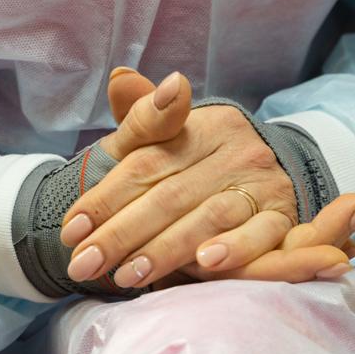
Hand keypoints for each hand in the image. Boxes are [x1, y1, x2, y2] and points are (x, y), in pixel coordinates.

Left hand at [62, 68, 354, 287]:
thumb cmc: (200, 161)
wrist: (264, 171)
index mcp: (201, 126)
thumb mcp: (168, 135)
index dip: (105, 198)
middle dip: (122, 234)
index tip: (71, 230)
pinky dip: (235, 249)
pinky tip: (204, 265)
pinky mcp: (283, 215)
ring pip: (209, 216)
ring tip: (128, 275)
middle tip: (84, 265)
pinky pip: (261, 234)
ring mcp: (262, 182)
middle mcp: (234, 150)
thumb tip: (118, 78)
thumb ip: (141, 116)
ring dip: (166, 249)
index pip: (145, 163)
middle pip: (170, 194)